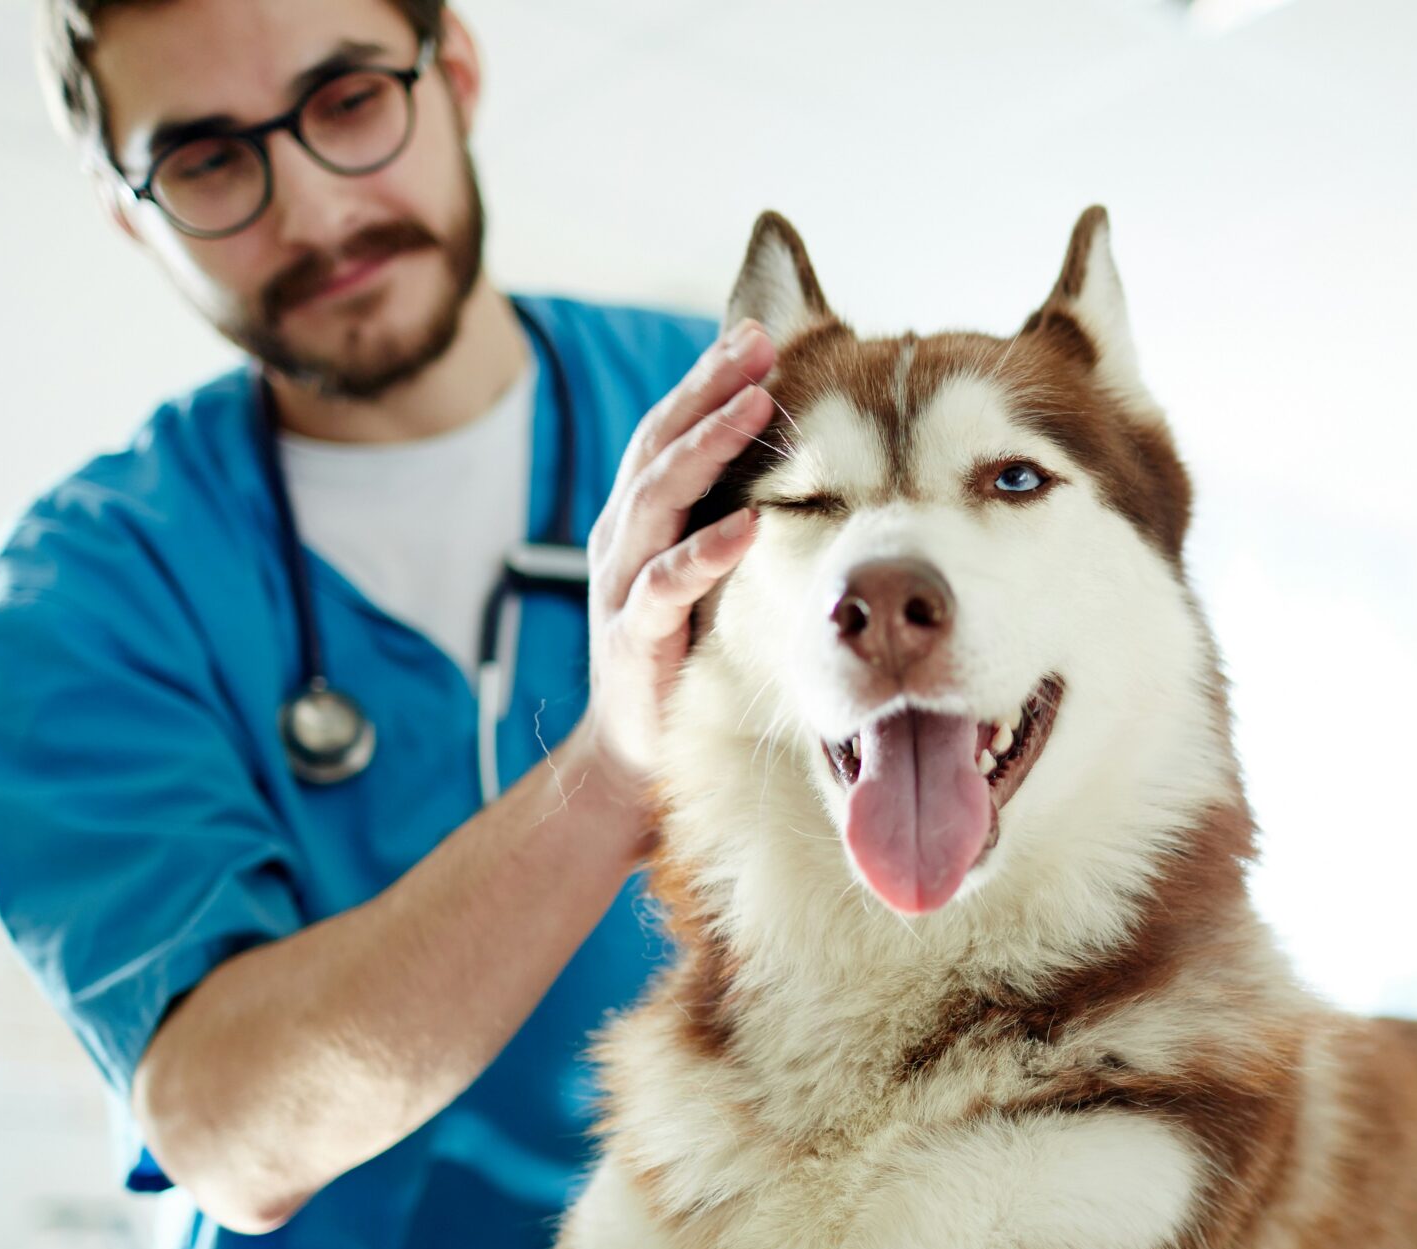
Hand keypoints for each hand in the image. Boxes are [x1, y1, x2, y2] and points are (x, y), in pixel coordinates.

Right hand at [583, 320, 777, 781]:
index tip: (762, 332)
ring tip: (757, 404)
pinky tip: (748, 526)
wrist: (634, 747)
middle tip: (760, 342)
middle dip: (709, 388)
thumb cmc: (681, 653)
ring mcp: (623, 585)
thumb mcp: (702, 571)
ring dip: (709, 447)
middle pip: (661, 444)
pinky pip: (669, 585)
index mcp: (640, 516)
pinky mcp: (635, 638)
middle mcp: (624, 537)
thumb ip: (727, 514)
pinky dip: (707, 551)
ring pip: (658, 497)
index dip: (710, 378)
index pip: (672, 428)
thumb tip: (793, 459)